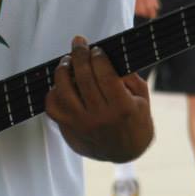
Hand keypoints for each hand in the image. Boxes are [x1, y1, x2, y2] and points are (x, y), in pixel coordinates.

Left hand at [45, 35, 153, 161]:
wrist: (124, 152)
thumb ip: (128, 78)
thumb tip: (108, 56)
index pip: (106, 75)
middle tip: (79, 43)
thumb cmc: (135, 120)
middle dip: (79, 55)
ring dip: (63, 70)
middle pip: (83, 79)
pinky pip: (52, 107)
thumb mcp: (142, 98)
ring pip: (63, 91)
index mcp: (123, 107)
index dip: (98, 57)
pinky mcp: (69, 129)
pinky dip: (53, 92)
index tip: (96, 49)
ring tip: (67, 61)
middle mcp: (101, 117)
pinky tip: (60, 84)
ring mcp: (82, 124)